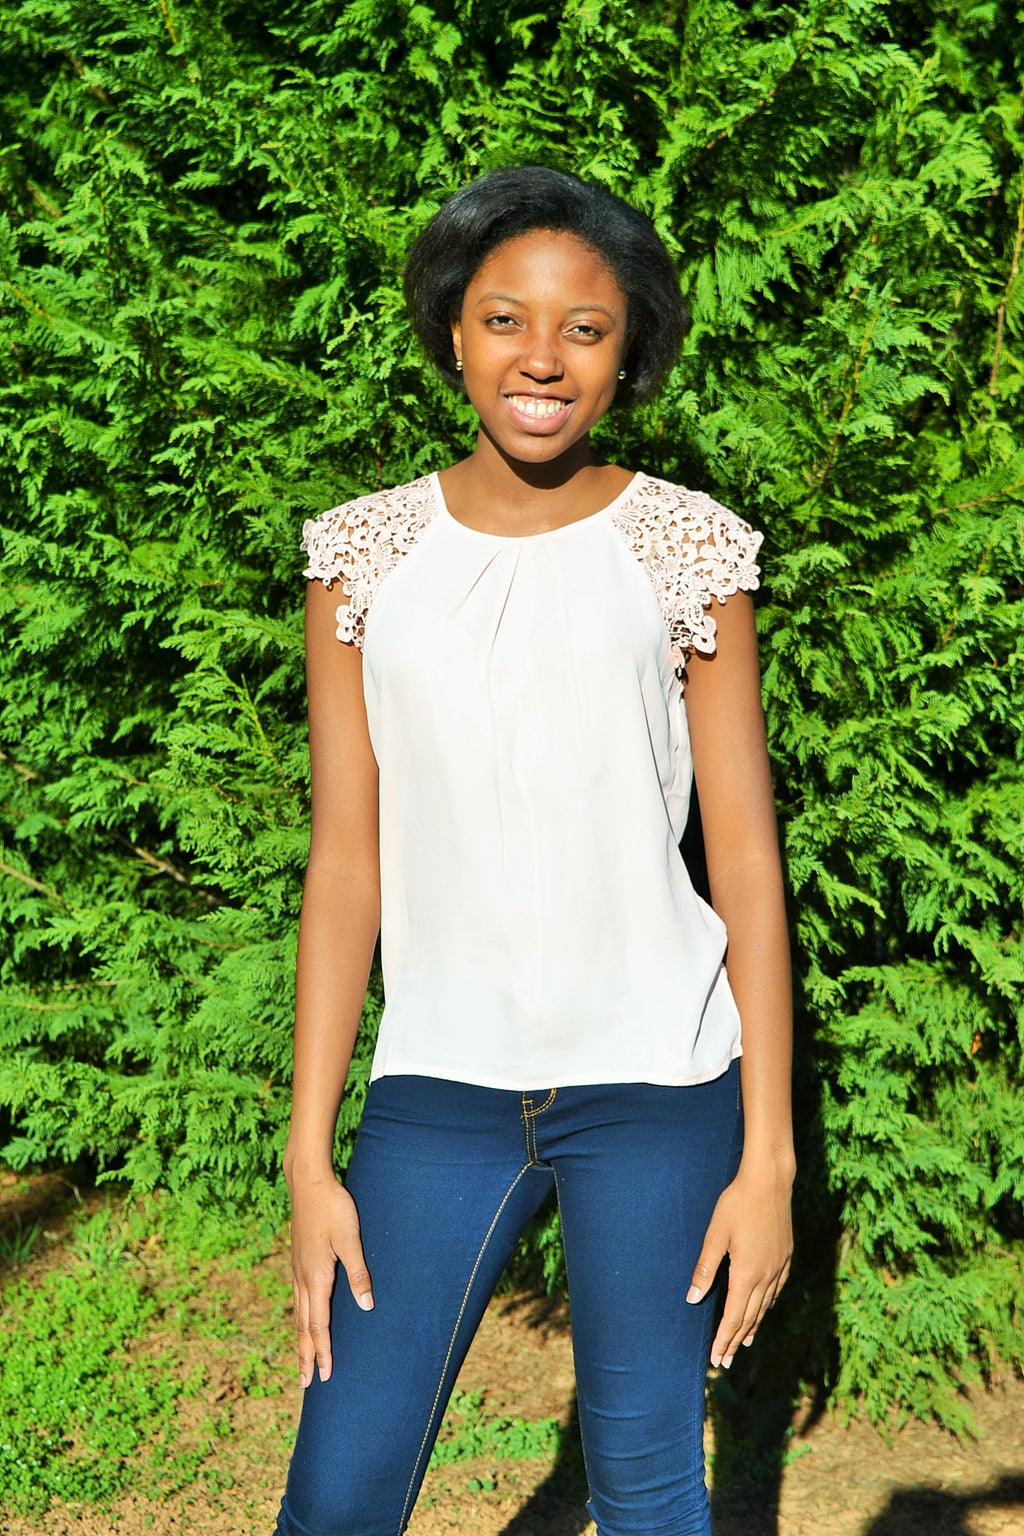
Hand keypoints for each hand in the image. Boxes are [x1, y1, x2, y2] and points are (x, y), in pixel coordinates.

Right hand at [289, 1172, 373, 1387]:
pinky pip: (297, 1300)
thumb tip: (366, 1306)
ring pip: (298, 1314)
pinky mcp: (298, 1261)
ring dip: (300, 1341)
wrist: (308, 1183)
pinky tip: (301, 1321)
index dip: (323, 1351)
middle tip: (306, 1383)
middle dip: (306, 1355)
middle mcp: (303, 1278)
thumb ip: (358, 1272)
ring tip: (301, 1362)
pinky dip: (299, 1319)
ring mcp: (298, 1270)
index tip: (325, 1375)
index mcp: (316, 1277)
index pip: (319, 1324)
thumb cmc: (334, 1208)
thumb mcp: (350, 1239)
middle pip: (304, 1326)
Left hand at [686, 1158, 792, 1368]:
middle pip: (749, 1318)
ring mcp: (778, 1267)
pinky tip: (764, 1308)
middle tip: (725, 1361)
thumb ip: (705, 1268)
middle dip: (735, 1341)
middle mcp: (765, 1276)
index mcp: (746, 1274)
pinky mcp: (786, 1256)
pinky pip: (776, 1290)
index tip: (716, 1359)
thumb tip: (692, 1299)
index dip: (723, 1340)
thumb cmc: (737, 1204)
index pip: (733, 1317)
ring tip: (743, 1344)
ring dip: (752, 1327)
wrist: (770, 1182)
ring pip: (764, 1306)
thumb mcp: (715, 1234)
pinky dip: (767, 1306)